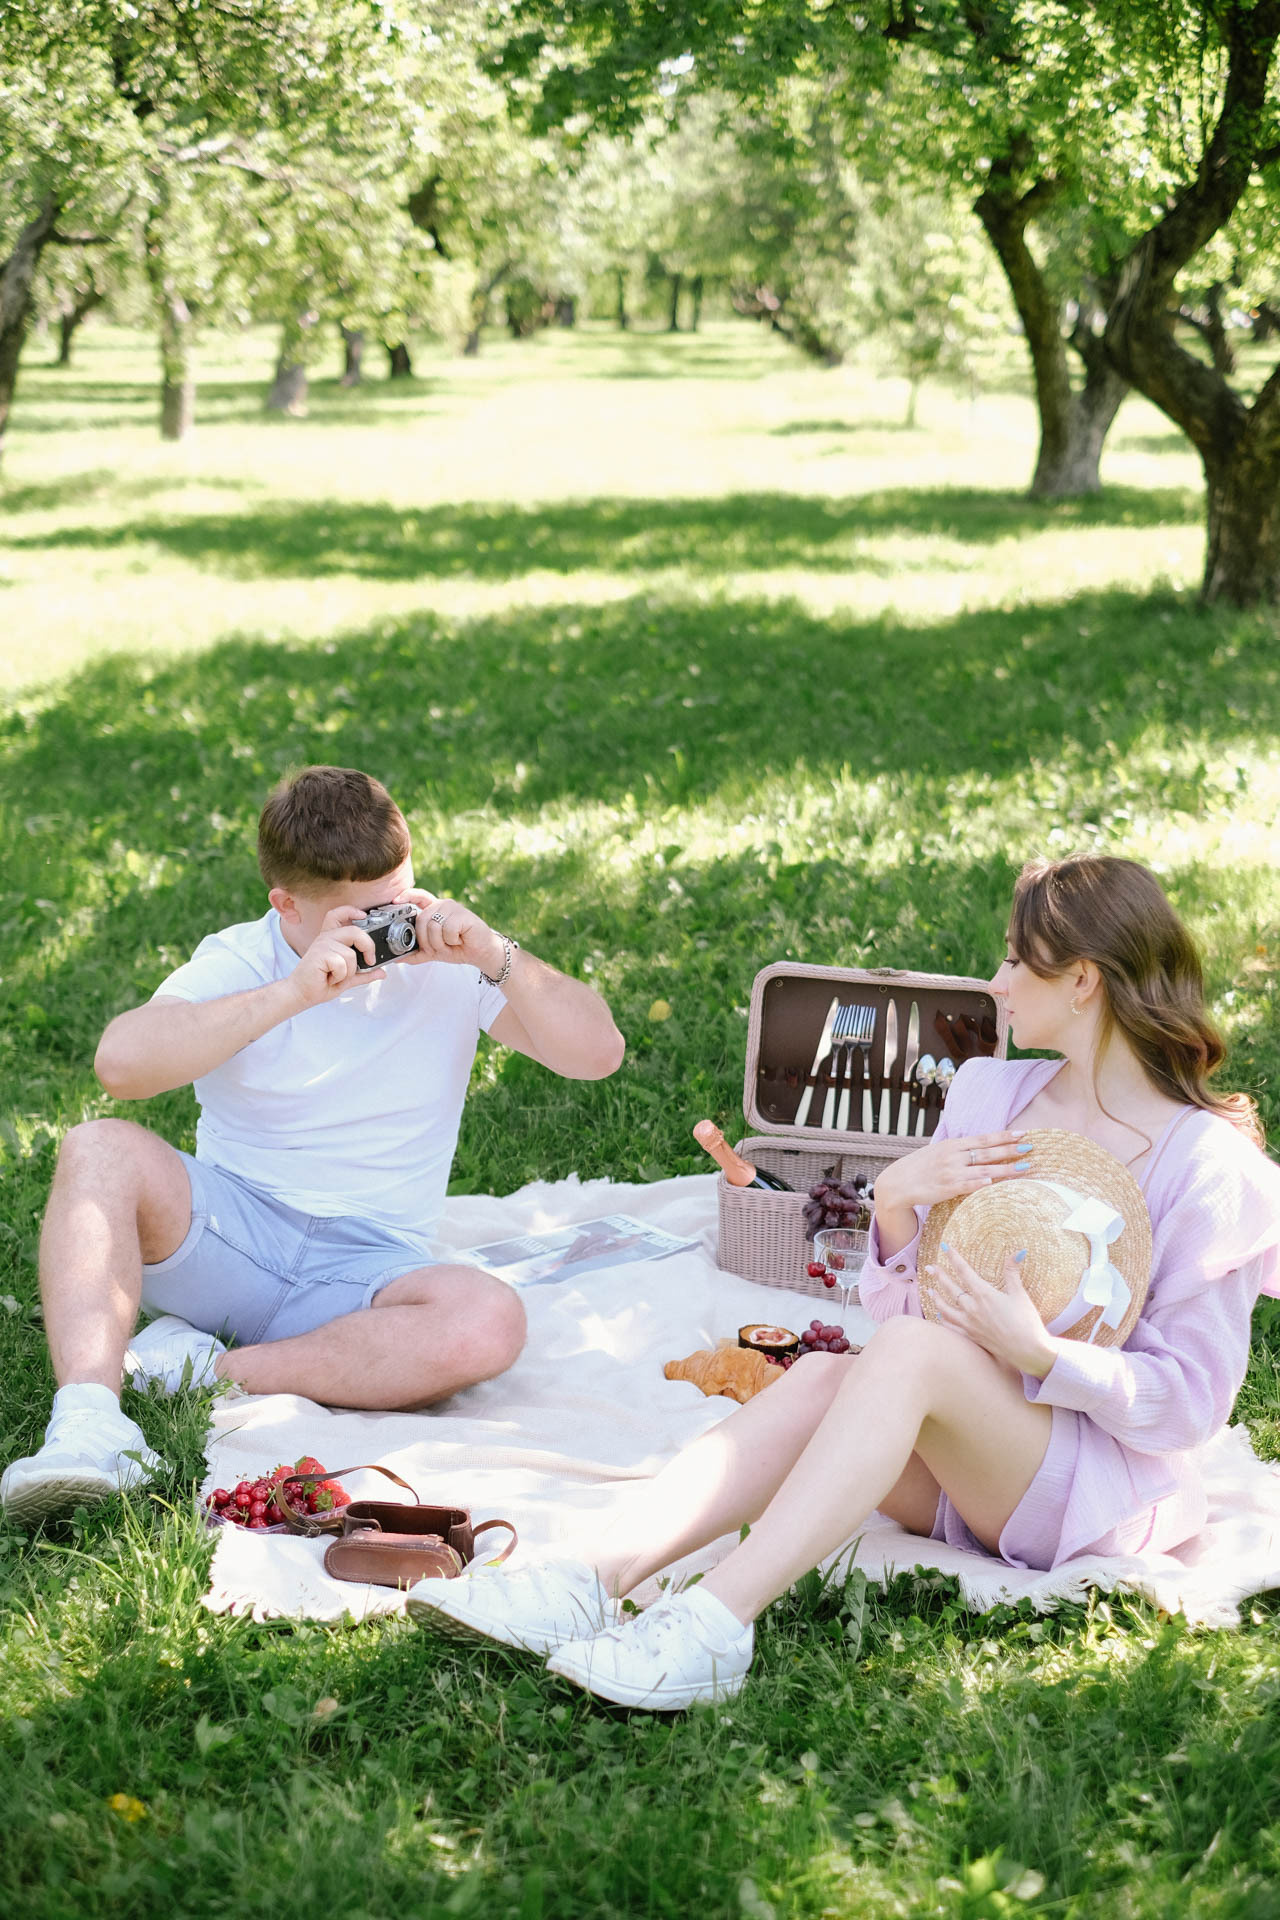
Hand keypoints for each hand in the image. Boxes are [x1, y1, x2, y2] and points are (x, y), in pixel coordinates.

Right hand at [288, 906, 383, 1008]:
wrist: (301, 994)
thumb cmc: (319, 983)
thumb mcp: (347, 978)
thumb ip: (364, 974)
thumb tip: (381, 973)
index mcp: (331, 939)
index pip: (338, 915)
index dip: (351, 911)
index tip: (363, 915)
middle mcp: (326, 938)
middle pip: (354, 931)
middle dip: (367, 946)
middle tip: (370, 961)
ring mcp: (322, 945)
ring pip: (351, 954)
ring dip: (349, 971)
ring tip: (336, 975)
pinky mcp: (319, 954)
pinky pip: (342, 964)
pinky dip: (340, 976)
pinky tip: (329, 978)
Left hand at [394, 888, 505, 976]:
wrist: (481, 954)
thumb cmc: (458, 948)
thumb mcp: (433, 952)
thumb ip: (416, 953)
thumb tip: (396, 959)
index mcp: (434, 910)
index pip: (418, 896)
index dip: (406, 896)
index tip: (395, 901)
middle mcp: (442, 905)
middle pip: (421, 919)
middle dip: (427, 940)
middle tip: (440, 947)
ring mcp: (453, 908)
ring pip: (433, 926)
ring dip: (440, 943)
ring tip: (452, 943)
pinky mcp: (463, 915)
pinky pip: (447, 929)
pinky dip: (452, 941)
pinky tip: (461, 939)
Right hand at [874, 1128, 1030, 1213]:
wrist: (898, 1182)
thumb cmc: (920, 1167)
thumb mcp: (938, 1151)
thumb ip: (958, 1150)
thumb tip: (980, 1147)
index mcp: (952, 1145)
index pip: (983, 1139)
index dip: (1004, 1136)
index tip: (1023, 1133)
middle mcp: (953, 1156)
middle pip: (987, 1152)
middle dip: (1010, 1149)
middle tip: (1030, 1147)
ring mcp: (950, 1172)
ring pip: (983, 1169)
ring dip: (1005, 1168)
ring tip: (1024, 1167)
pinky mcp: (946, 1188)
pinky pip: (967, 1185)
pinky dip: (980, 1183)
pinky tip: (993, 1182)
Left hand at [925, 1243, 1057, 1377]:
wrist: (1028, 1351)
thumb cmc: (1026, 1322)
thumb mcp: (1020, 1294)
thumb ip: (1013, 1273)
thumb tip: (1018, 1252)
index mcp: (984, 1294)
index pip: (964, 1271)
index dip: (954, 1258)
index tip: (945, 1247)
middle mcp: (972, 1308)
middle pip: (950, 1288)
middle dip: (939, 1276)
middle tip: (929, 1267)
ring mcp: (969, 1324)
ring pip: (946, 1308)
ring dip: (936, 1298)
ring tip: (929, 1290)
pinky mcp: (971, 1337)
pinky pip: (951, 1327)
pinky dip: (943, 1320)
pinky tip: (939, 1316)